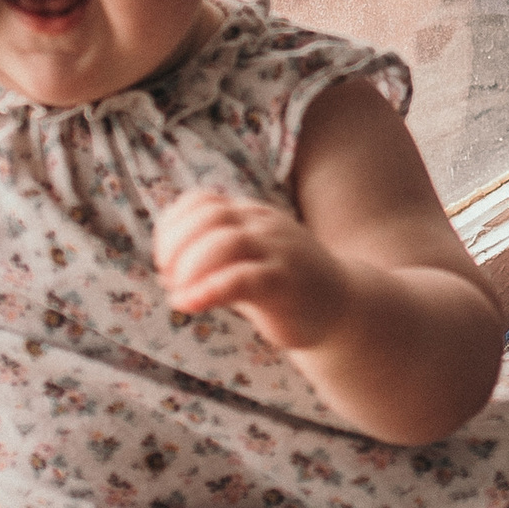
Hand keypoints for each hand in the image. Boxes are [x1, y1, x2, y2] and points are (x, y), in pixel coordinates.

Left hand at [154, 186, 345, 352]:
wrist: (344, 306)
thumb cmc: (286, 285)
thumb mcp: (248, 260)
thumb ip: (213, 255)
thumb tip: (167, 269)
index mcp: (252, 216)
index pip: (202, 201)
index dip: (173, 227)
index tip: (165, 260)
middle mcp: (264, 226)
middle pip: (209, 216)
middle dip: (176, 246)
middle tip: (169, 278)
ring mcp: (277, 252)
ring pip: (225, 242)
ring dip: (189, 267)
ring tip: (179, 292)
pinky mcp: (284, 283)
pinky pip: (242, 278)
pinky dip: (207, 290)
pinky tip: (189, 304)